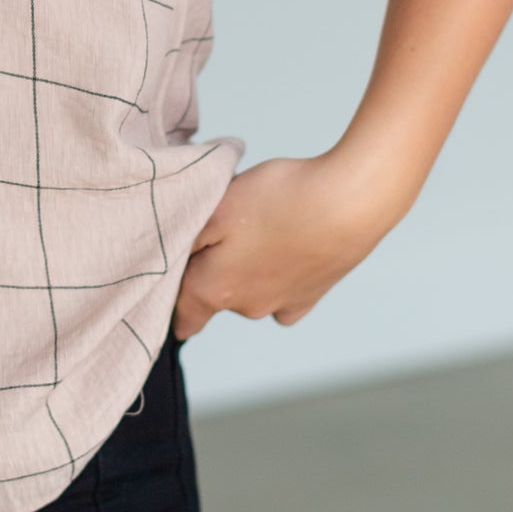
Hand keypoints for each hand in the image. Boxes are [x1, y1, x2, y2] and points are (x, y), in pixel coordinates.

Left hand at [170, 149, 412, 340]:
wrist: (350, 202)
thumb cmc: (279, 199)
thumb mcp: (216, 206)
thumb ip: (185, 238)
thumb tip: (166, 263)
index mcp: (214, 289)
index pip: (179, 312)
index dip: (166, 300)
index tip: (162, 291)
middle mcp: (245, 308)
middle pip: (213, 296)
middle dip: (209, 270)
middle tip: (220, 228)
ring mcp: (281, 305)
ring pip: (248, 294)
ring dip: (245, 271)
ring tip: (260, 230)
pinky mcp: (311, 296)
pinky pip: (282, 297)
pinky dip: (277, 278)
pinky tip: (284, 251)